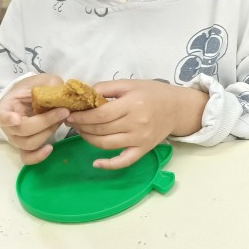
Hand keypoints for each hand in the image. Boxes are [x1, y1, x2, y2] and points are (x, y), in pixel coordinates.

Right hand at [0, 73, 69, 164]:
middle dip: (45, 121)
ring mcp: (16, 137)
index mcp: (7, 106)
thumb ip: (51, 85)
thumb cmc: (36, 88)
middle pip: (22, 130)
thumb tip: (61, 94)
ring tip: (61, 121)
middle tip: (64, 111)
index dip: (7, 119)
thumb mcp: (44, 80)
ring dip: (48, 132)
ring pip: (28, 143)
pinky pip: (28, 157)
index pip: (0, 116)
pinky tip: (50, 148)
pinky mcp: (26, 146)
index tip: (17, 119)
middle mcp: (8, 125)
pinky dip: (38, 156)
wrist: (36, 96)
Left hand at [65, 80, 207, 169]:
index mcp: (133, 104)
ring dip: (88, 139)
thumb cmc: (153, 93)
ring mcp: (140, 139)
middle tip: (71, 121)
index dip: (82, 116)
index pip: (100, 114)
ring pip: (106, 144)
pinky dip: (109, 165)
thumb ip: (106, 88)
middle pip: (101, 129)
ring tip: (81, 131)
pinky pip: (124, 161)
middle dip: (81, 126)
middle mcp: (136, 123)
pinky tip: (96, 163)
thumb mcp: (130, 84)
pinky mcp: (143, 150)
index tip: (70, 114)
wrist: (178, 108)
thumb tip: (83, 96)